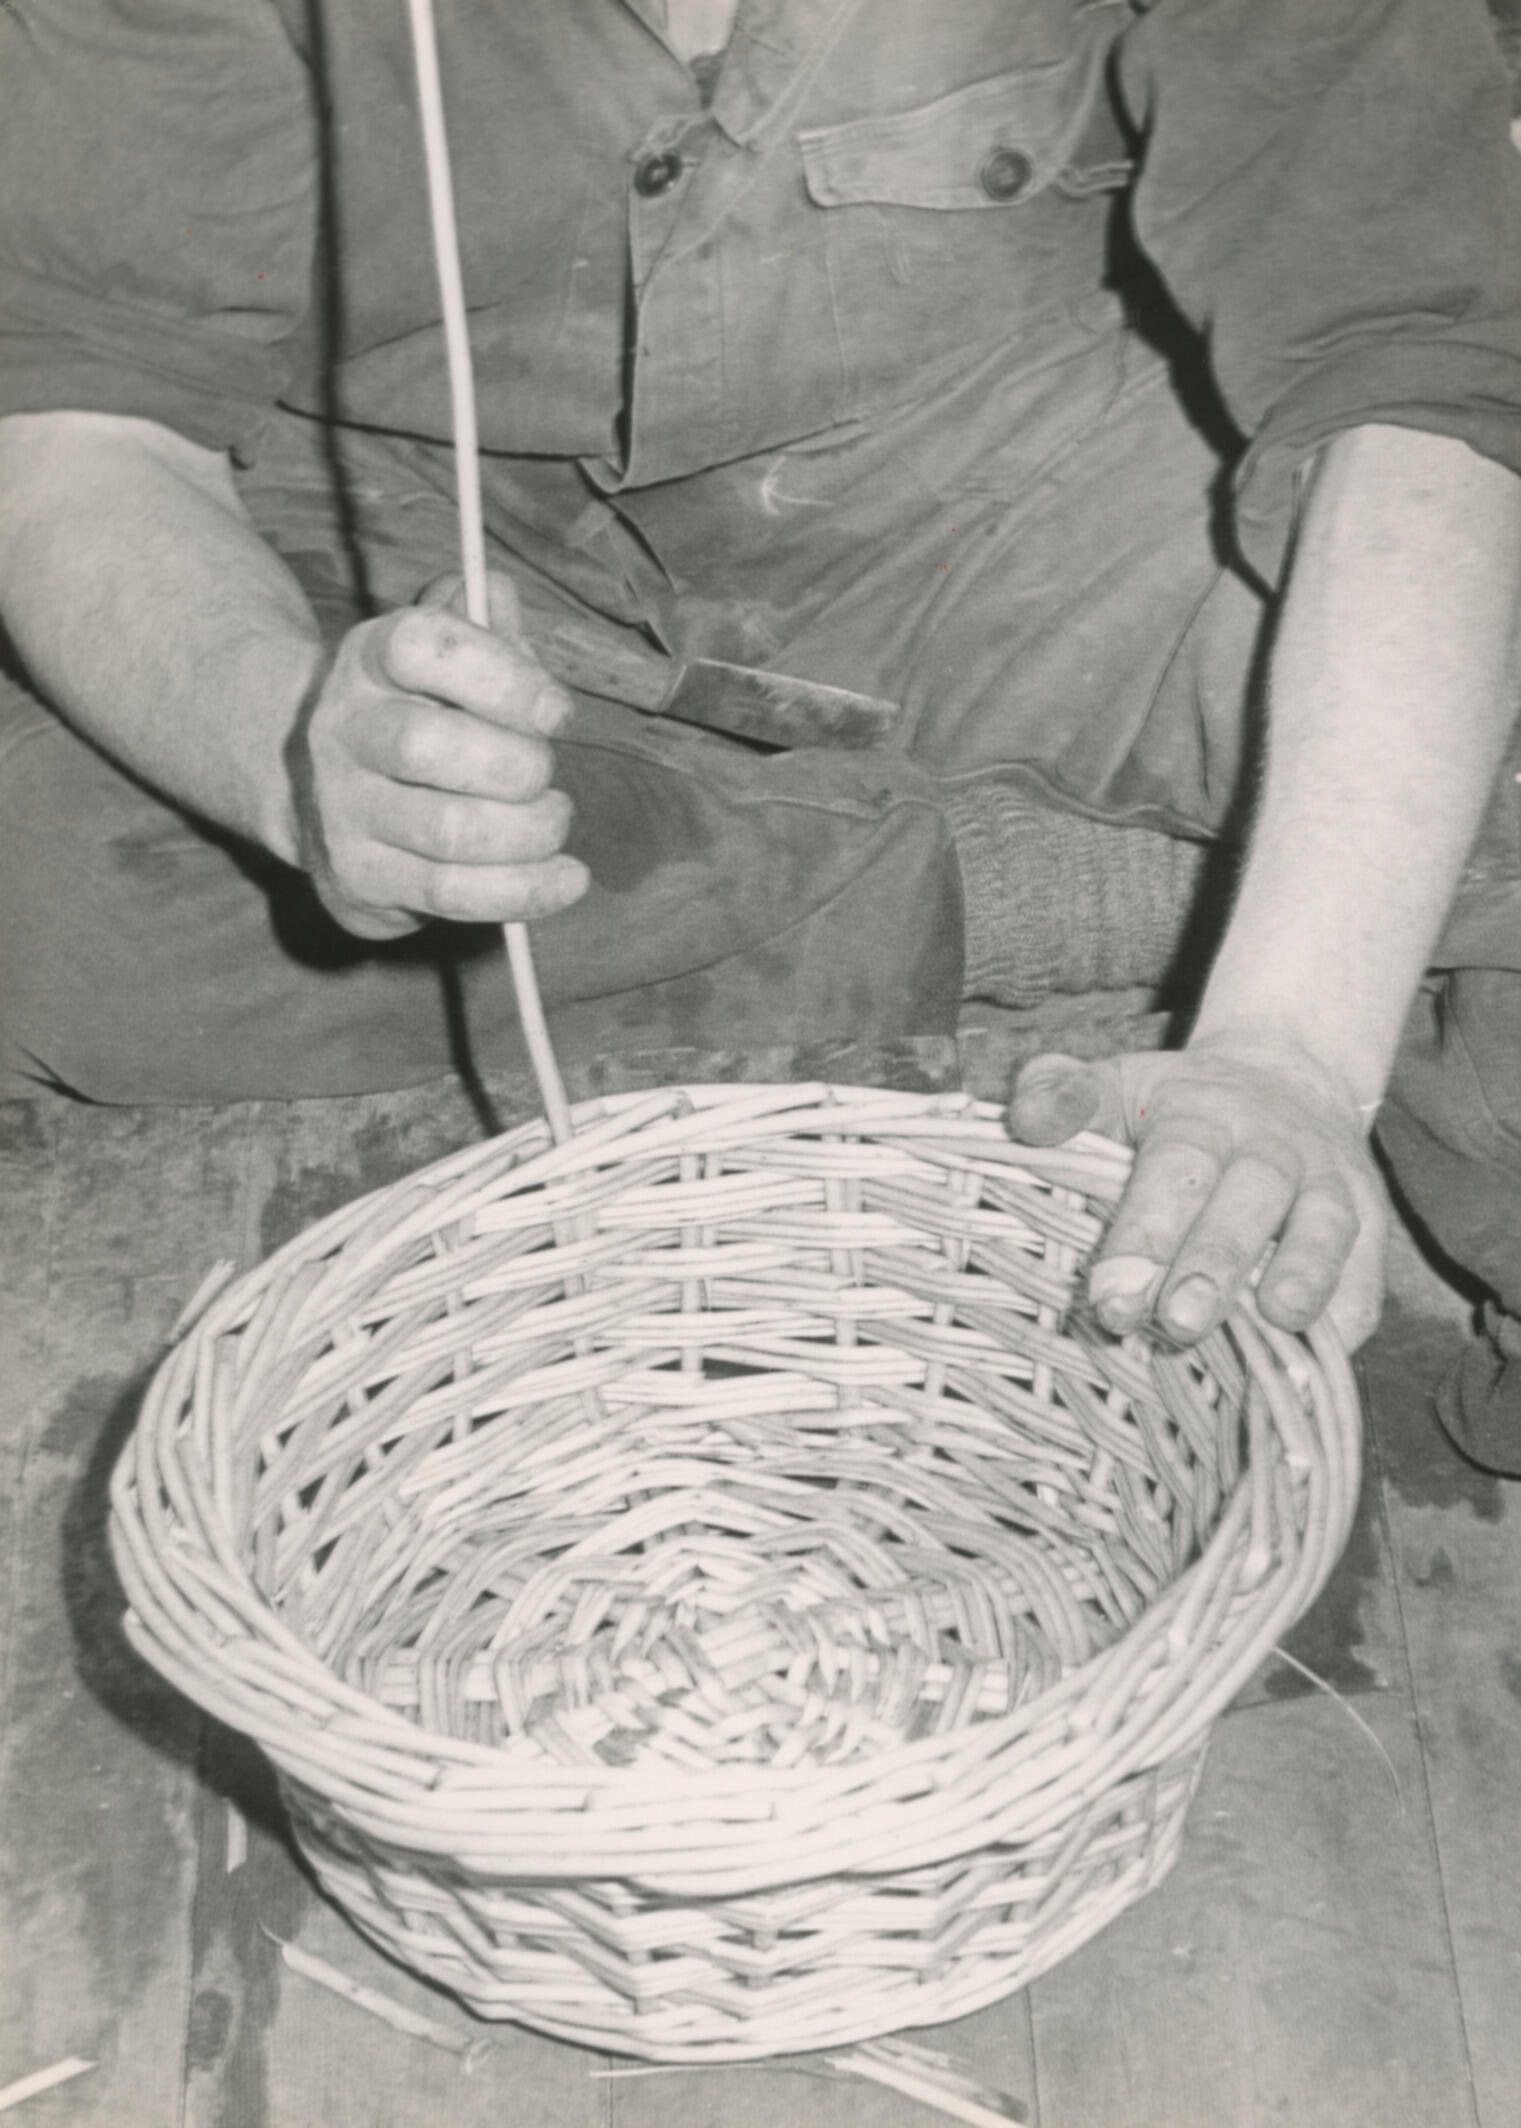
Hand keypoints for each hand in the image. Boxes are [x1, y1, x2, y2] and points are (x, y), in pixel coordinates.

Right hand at [290, 569, 588, 938]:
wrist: (327, 793)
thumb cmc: (422, 713)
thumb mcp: (448, 656)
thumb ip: (485, 623)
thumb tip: (500, 597)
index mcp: (370, 659)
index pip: (422, 647)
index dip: (503, 678)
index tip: (559, 712)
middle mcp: (344, 730)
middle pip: (428, 747)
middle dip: (518, 767)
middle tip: (546, 775)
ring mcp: (343, 809)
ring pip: (447, 831)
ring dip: (528, 832)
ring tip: (553, 821)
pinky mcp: (360, 878)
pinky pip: (452, 893)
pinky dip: (524, 891)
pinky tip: (564, 880)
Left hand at [1008, 1030, 1387, 1350]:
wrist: (1284, 1080)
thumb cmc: (1171, 1107)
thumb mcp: (1111, 1084)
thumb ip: (1058, 1097)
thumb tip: (1027, 1126)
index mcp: (1200, 1113)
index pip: (1175, 1169)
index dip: (1144, 1233)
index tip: (1110, 1297)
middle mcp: (1273, 1145)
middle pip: (1251, 1200)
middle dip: (1215, 1265)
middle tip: (1177, 1324)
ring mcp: (1330, 1183)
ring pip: (1325, 1228)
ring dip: (1303, 1279)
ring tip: (1277, 1325)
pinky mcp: (1370, 1225)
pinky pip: (1368, 1274)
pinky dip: (1348, 1315)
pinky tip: (1317, 1361)